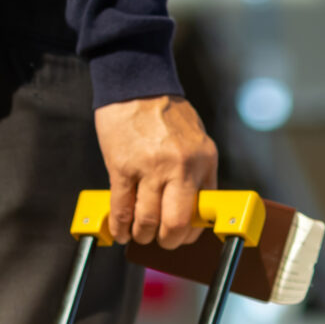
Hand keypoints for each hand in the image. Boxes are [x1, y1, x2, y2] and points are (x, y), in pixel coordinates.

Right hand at [94, 96, 217, 247]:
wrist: (137, 83)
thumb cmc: (165, 111)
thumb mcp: (195, 139)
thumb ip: (196, 170)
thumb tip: (192, 205)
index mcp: (204, 161)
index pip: (202, 211)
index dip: (191, 232)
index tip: (181, 236)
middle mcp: (181, 167)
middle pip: (176, 223)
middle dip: (168, 240)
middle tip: (160, 241)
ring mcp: (151, 168)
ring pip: (148, 220)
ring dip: (142, 234)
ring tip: (138, 234)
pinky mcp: (123, 166)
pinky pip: (122, 207)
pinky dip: (121, 225)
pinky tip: (120, 230)